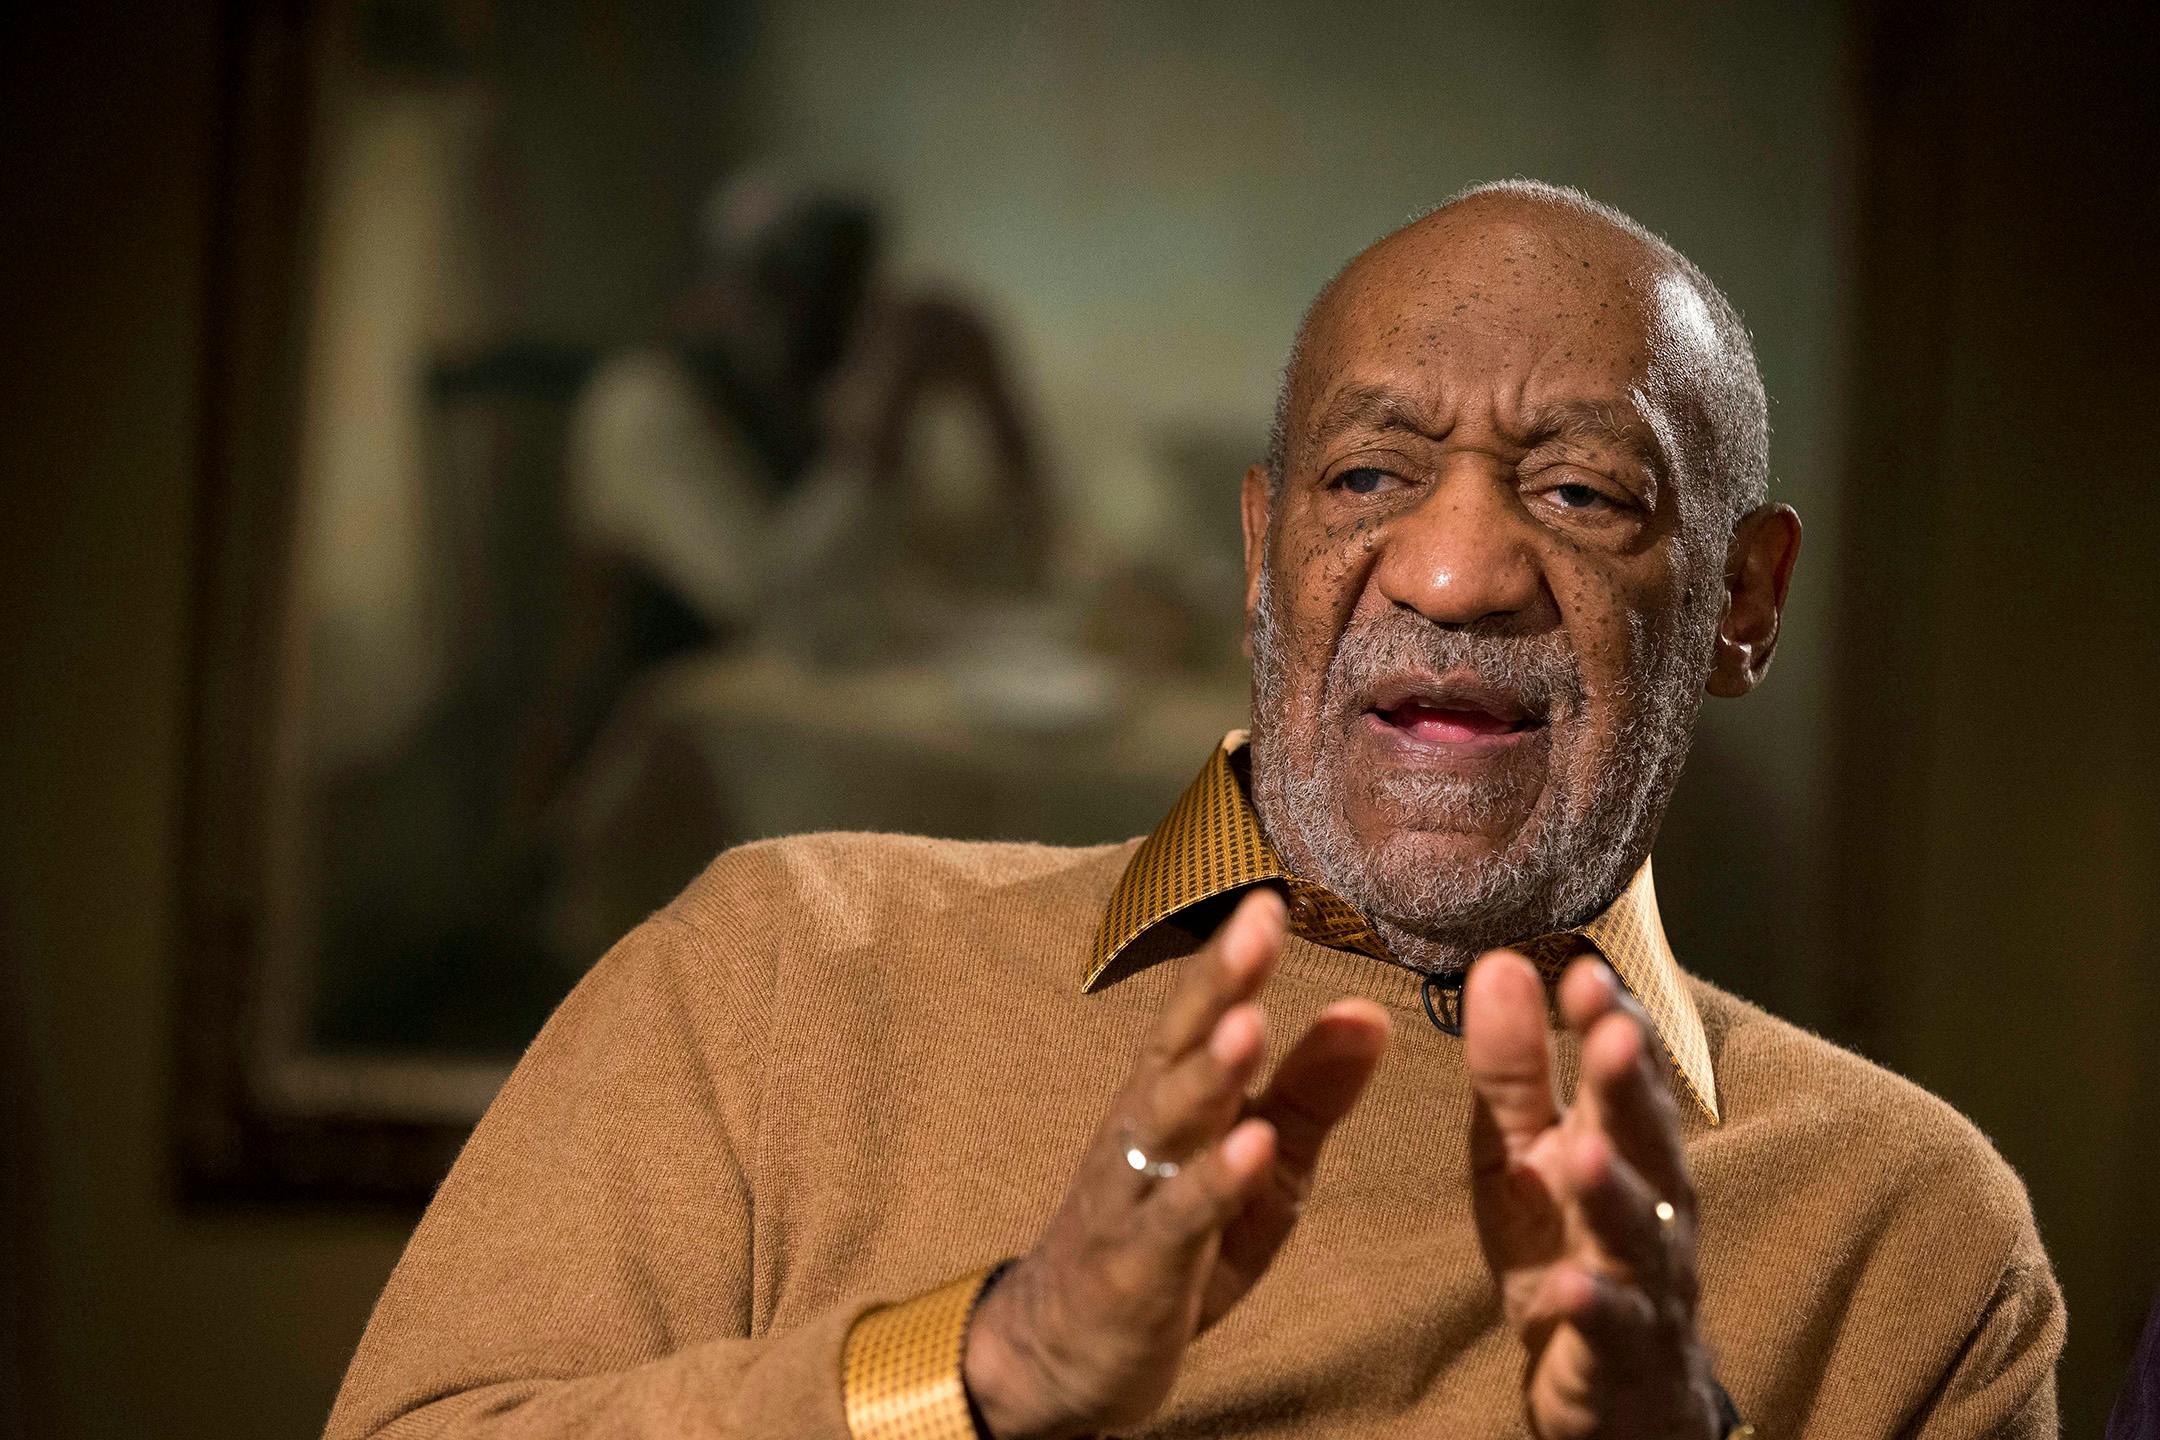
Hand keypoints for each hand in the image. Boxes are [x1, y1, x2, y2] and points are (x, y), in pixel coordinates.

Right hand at [964, 890, 1390, 1439]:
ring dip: (1210, 1072)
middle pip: (1178, 1045)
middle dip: (1217, 983)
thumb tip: (1368, 1012)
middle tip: (1257, 923)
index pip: (1202, 1013)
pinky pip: (1177, 1216)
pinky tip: (1252, 1146)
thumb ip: (1311, 1092)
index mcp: (1172, 1095)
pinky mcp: (1137, 1264)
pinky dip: (1214, 1180)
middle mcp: (1142, 1128)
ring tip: (1253, 1023)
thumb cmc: (1171, 1242)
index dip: (1232, 957)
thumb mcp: (1259, 1166)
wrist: (1063, 1352)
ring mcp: (1133, 1193)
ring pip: (1170, 1121)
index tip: (1271, 897)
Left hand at [1463, 951, 1719, 1439]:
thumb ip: (1512, 1066)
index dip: (1611, 1018)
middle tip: (1610, 1031)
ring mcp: (1644, 1279)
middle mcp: (1650, 1201)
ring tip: (1583, 1152)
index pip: (1625, 1068)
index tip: (1584, 969)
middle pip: (1645, 1136)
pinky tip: (1568, 1290)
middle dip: (1629, 1084)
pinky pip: (1613, 1328)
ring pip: (1640, 1231)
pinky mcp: (1623, 1352)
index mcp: (1620, 1141)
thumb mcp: (1522, 1151)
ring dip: (1615, 1190)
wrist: (1615, 1388)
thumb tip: (1500, 961)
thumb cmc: (1566, 1244)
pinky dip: (1593, 1307)